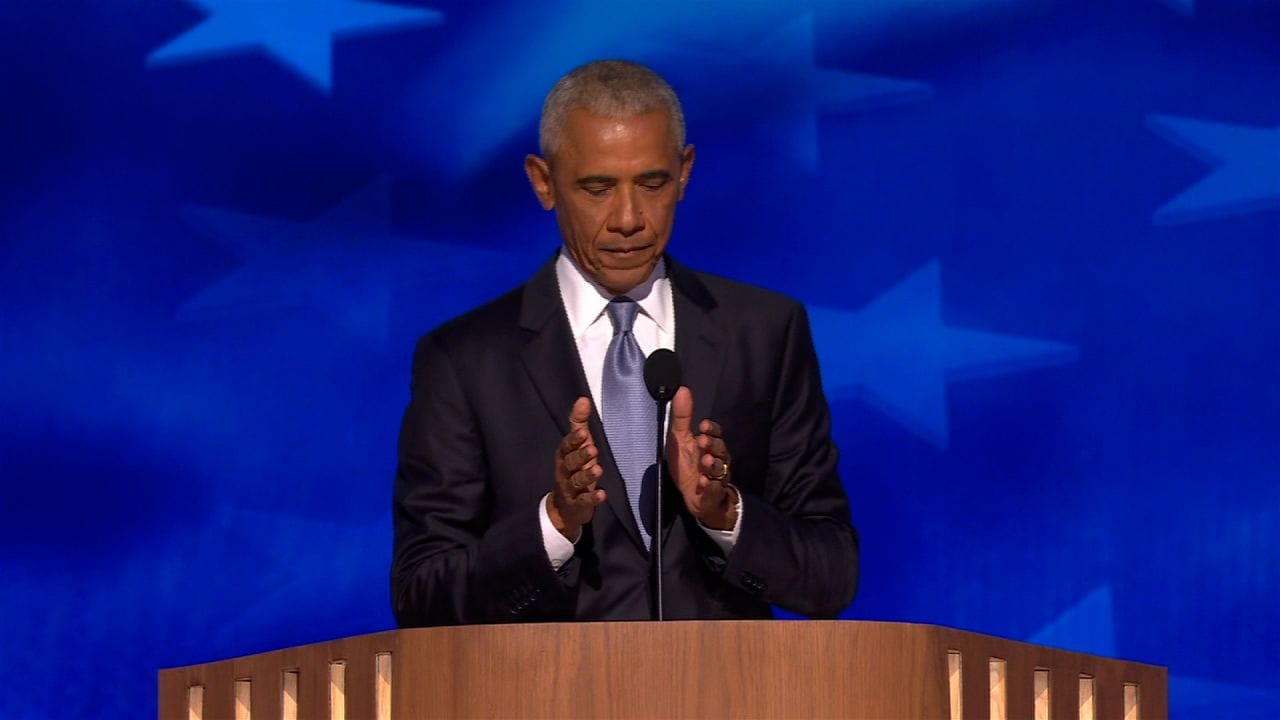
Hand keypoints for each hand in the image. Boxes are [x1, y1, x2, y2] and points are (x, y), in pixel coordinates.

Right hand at [548, 396, 605, 538]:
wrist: (565, 506)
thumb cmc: (574, 468)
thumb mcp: (577, 445)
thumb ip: (578, 423)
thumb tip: (583, 399)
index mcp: (564, 455)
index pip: (566, 446)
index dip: (573, 440)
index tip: (582, 433)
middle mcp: (564, 471)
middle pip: (570, 463)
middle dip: (580, 456)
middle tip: (592, 449)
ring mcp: (570, 488)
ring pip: (577, 481)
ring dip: (587, 475)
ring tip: (598, 469)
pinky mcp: (578, 504)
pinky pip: (584, 501)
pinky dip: (592, 498)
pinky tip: (602, 494)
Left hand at [667, 387, 737, 529]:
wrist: (694, 498)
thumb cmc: (687, 465)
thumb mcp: (680, 439)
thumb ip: (682, 416)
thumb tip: (682, 389)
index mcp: (709, 445)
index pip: (715, 434)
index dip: (712, 430)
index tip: (703, 426)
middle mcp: (716, 460)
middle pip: (720, 450)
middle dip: (713, 445)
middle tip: (703, 441)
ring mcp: (717, 478)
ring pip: (720, 470)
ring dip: (712, 465)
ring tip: (705, 461)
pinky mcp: (713, 494)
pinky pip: (715, 490)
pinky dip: (710, 486)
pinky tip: (703, 482)